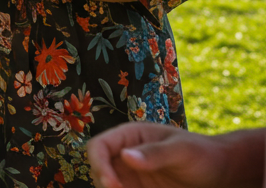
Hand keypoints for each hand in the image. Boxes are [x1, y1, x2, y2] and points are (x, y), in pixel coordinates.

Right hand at [86, 123, 259, 187]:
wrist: (220, 171)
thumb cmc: (202, 153)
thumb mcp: (181, 151)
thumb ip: (155, 153)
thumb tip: (125, 155)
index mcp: (129, 136)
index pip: (99, 146)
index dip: (99, 164)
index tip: (113, 185)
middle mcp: (125, 154)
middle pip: (98, 168)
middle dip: (104, 183)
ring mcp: (131, 173)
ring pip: (109, 184)